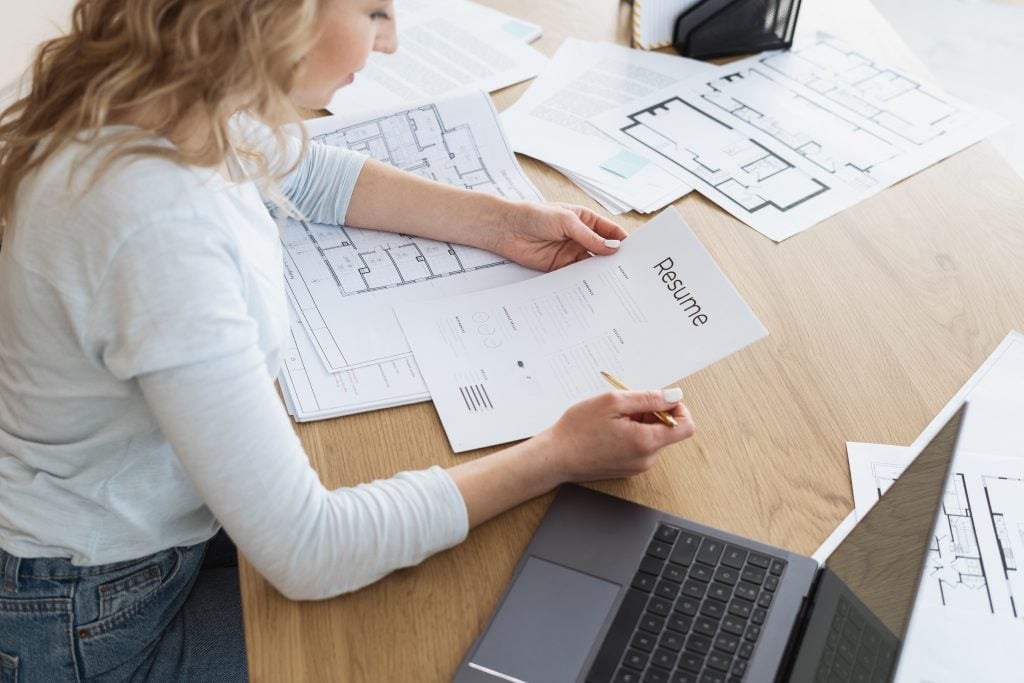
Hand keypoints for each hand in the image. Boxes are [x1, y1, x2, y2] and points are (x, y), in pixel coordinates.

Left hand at [491, 202, 629, 271]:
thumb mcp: (566, 221)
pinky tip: (592, 288)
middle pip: (603, 251)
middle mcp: (580, 237)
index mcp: (586, 220)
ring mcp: (570, 253)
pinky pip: (576, 276)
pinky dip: (584, 282)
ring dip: (600, 273)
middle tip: (628, 272)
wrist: (506, 229)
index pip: (610, 232)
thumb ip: (589, 237)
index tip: (635, 253)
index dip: (622, 241)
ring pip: (591, 265)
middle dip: (614, 260)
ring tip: (614, 283)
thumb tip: (612, 248)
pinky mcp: (559, 267)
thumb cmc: (534, 215)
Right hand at [537, 389, 694, 482]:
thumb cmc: (578, 429)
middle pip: (667, 430)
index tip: (658, 400)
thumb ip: (648, 398)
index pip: (686, 426)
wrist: (555, 457)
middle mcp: (647, 459)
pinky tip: (609, 431)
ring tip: (612, 420)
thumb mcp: (613, 402)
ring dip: (639, 423)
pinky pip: (640, 447)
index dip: (678, 409)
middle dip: (651, 414)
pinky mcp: (627, 469)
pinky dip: (631, 434)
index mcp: (646, 442)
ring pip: (652, 437)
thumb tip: (674, 396)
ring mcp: (637, 466)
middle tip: (624, 408)